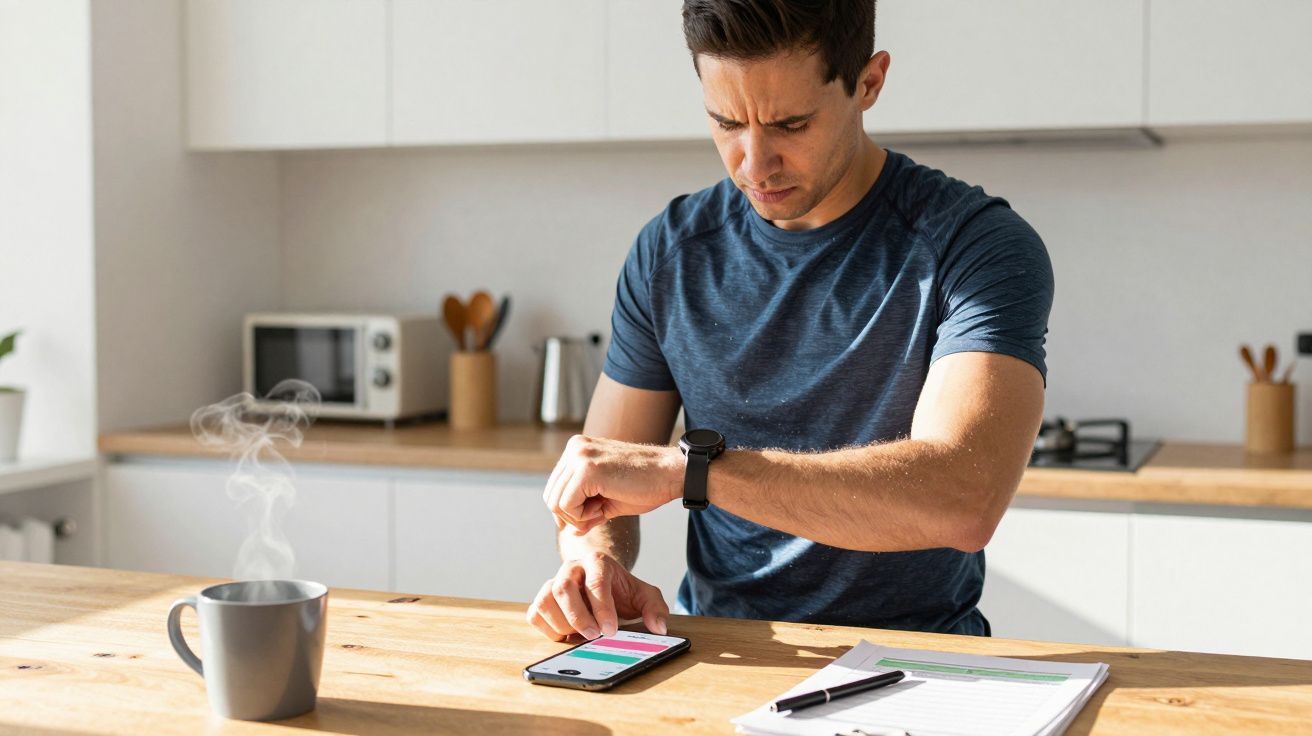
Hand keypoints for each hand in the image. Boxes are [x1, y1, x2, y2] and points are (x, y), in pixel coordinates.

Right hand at [525, 552, 669, 640]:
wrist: (601, 584)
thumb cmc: (622, 590)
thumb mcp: (645, 596)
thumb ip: (655, 608)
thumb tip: (658, 628)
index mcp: (597, 562)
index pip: (596, 581)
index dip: (602, 608)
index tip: (611, 630)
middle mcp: (571, 568)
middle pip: (563, 588)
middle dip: (578, 617)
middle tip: (594, 636)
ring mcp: (553, 582)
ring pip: (546, 600)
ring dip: (562, 624)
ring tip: (581, 635)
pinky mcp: (541, 599)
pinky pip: (535, 614)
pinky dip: (548, 629)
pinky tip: (567, 635)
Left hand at [543, 434, 681, 534]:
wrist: (672, 474)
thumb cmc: (646, 486)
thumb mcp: (609, 499)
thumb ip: (586, 510)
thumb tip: (569, 530)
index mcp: (578, 449)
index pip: (555, 488)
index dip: (570, 511)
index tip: (595, 512)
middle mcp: (575, 448)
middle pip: (551, 496)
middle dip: (572, 515)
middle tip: (599, 514)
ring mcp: (579, 456)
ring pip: (555, 502)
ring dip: (578, 517)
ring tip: (603, 511)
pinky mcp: (587, 469)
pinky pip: (566, 505)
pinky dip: (582, 516)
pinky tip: (603, 510)